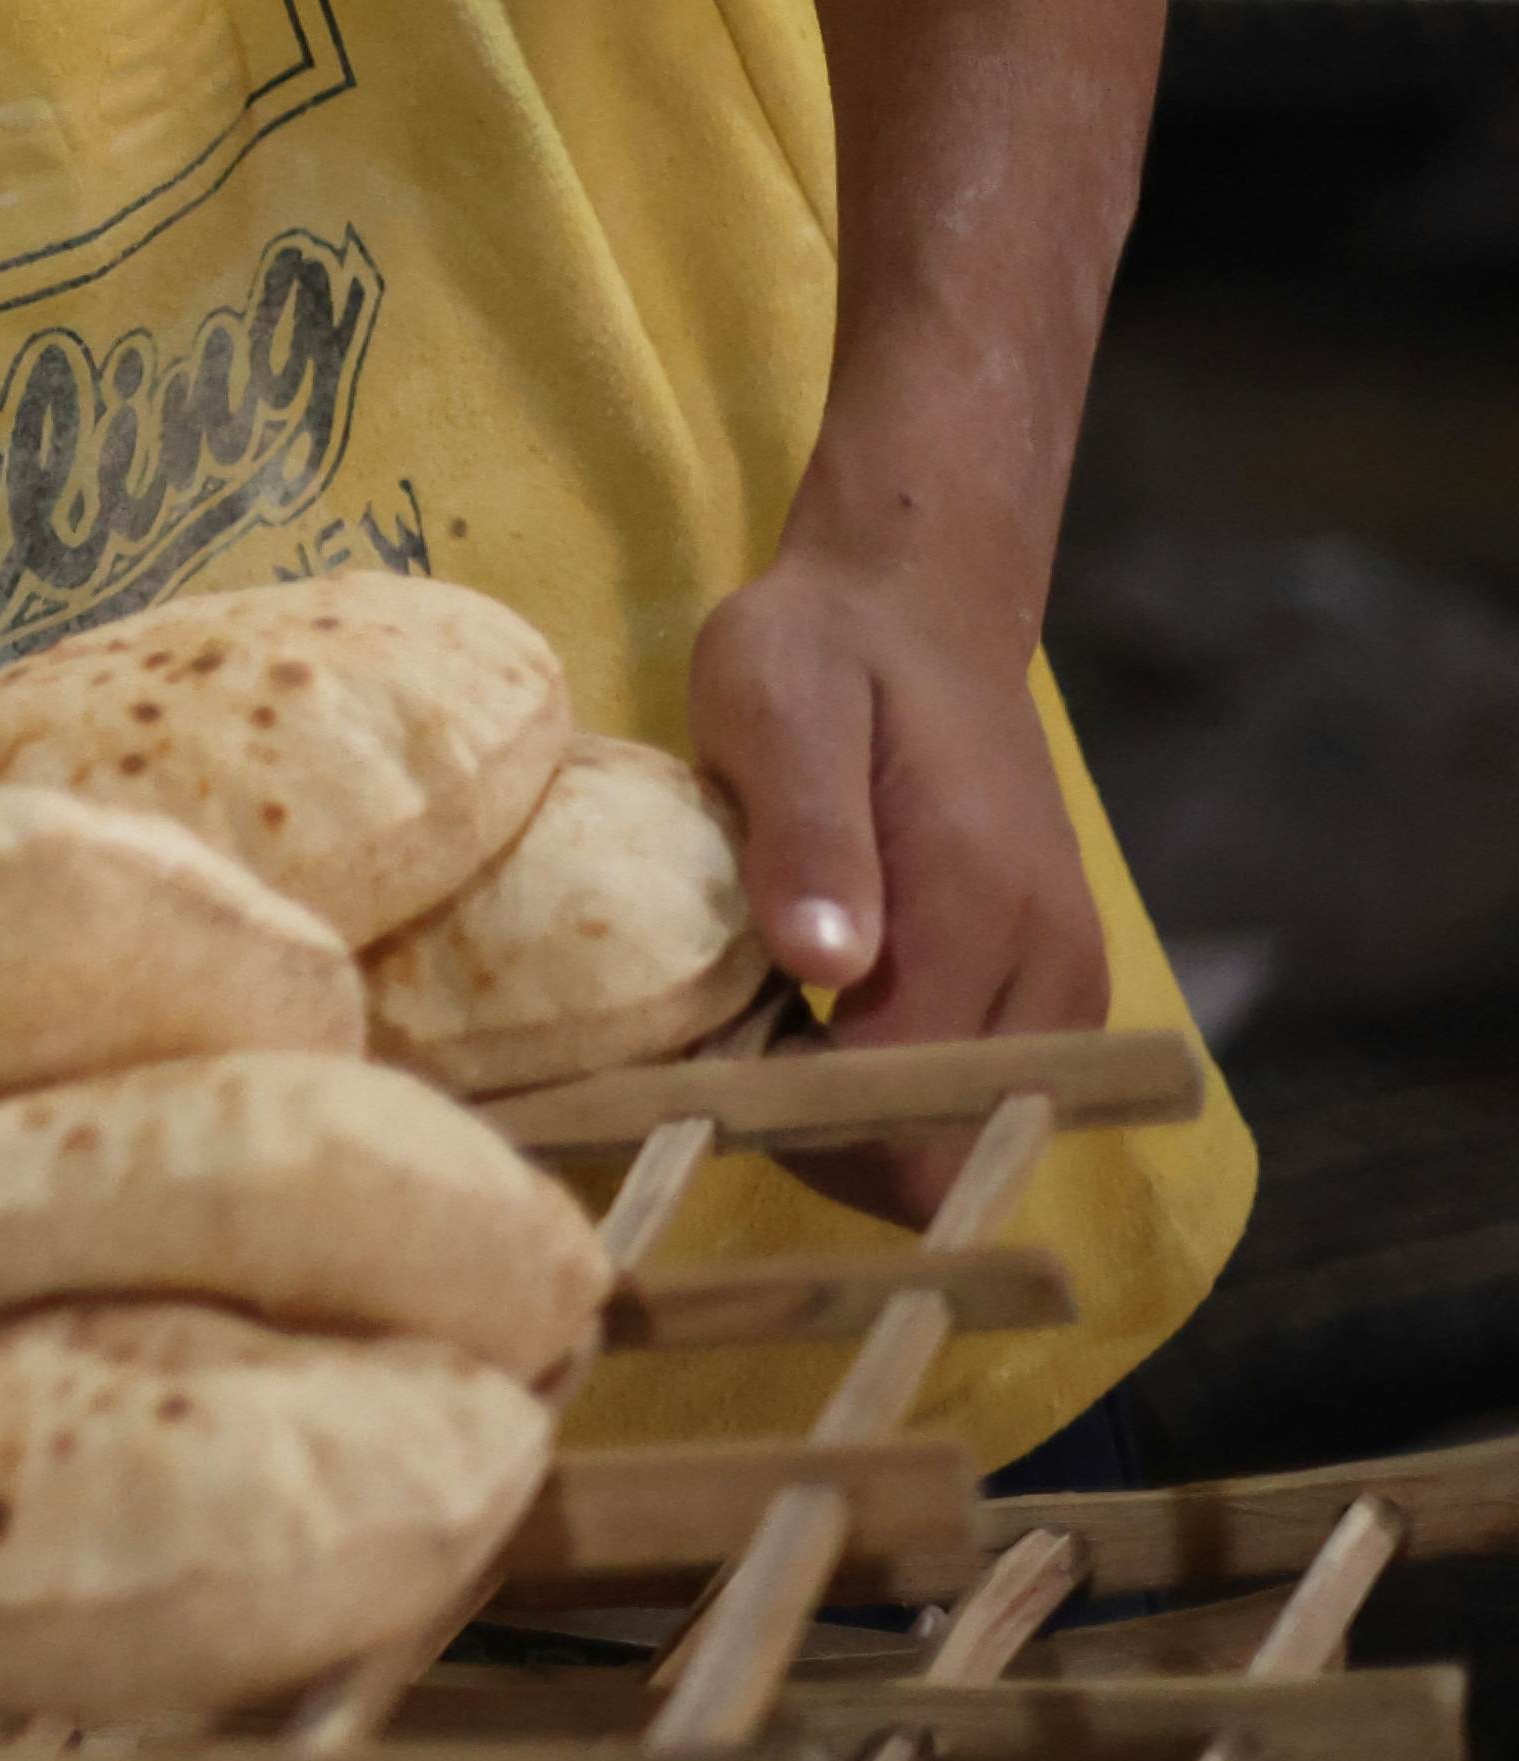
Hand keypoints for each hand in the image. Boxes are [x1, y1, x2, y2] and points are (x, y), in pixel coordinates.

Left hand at [677, 557, 1112, 1224]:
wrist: (919, 604)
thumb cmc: (825, 649)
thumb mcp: (777, 709)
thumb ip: (806, 835)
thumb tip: (825, 964)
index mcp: (983, 911)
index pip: (900, 1109)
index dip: (789, 1115)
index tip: (698, 1060)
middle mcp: (1051, 968)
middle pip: (943, 1155)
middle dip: (822, 1136)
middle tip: (722, 1053)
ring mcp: (1063, 981)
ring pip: (962, 1137)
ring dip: (853, 1116)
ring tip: (758, 1028)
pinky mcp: (1049, 978)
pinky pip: (974, 1090)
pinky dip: (890, 1084)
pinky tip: (810, 1018)